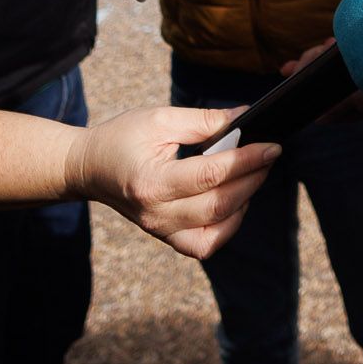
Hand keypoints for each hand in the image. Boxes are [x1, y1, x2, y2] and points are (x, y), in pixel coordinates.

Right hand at [65, 105, 280, 258]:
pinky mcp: (165, 238)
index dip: (247, 160)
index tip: (272, 146)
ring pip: (217, 229)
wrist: (90, 168)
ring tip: (253, 175)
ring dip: (244, 202)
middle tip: (269, 156)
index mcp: (151, 182)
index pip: (211, 174)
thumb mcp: (159, 119)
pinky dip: (227, 227)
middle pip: (219, 204)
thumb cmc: (121, 139)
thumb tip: (244, 117)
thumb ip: (203, 120)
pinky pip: (204, 245)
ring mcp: (160, 231)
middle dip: (253, 178)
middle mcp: (155, 214)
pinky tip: (235, 203)